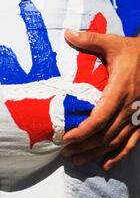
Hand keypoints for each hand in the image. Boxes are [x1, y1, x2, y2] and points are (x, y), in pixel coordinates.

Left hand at [62, 30, 139, 169]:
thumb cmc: (132, 51)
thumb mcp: (112, 42)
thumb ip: (89, 39)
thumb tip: (67, 33)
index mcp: (120, 90)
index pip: (100, 118)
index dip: (83, 132)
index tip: (67, 138)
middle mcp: (129, 107)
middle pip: (105, 134)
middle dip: (84, 146)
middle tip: (65, 152)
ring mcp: (137, 116)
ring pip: (116, 141)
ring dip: (96, 153)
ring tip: (77, 160)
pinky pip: (131, 143)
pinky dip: (119, 155)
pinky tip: (105, 164)